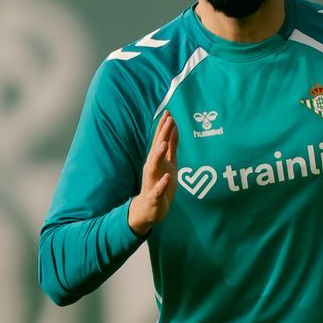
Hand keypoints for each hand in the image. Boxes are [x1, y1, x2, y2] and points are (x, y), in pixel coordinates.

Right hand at [128, 112, 177, 237]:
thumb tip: (173, 128)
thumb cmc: (160, 184)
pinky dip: (162, 184)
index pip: (159, 141)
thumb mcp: (169, 164)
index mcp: (156, 160)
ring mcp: (152, 182)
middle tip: (168, 120)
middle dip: (162, 135)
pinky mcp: (154, 196)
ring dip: (158, 156)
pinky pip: (158, 190)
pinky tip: (166, 177)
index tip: (169, 112)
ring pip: (154, 167)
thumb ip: (171, 147)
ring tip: (164, 145)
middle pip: (157, 149)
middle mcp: (152, 168)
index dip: (164, 127)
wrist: (149, 210)